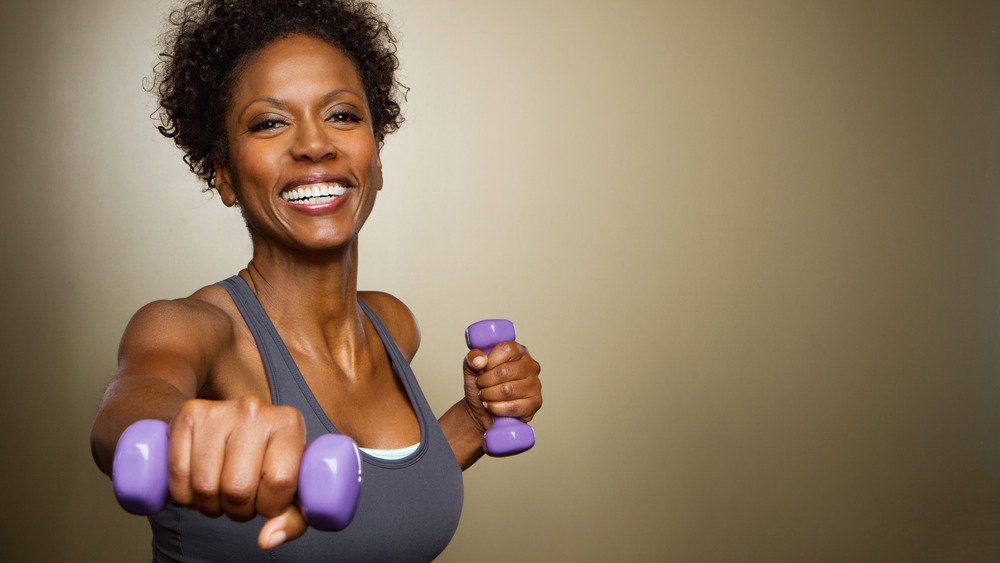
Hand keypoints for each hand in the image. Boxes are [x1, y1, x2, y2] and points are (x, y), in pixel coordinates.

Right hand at [167, 396, 306, 549]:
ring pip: (204, 485)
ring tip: (220, 493)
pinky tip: (198, 487)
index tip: (267, 501)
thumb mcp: (293, 482)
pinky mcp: (188, 415)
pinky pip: (177, 474)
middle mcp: (254, 411)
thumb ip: (292, 517)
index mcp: (288, 423)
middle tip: (240, 501)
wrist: (238, 417)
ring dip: (209, 505)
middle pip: (237, 488)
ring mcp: (218, 411)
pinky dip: (184, 495)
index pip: (279, 482)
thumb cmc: (269, 455)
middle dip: (237, 509)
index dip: (269, 506)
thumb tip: (266, 540)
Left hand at [462, 341, 541, 433]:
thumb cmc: (481, 385)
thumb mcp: (472, 366)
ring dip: (489, 395)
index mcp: (518, 351)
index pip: (506, 350)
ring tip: (485, 395)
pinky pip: (513, 407)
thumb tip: (480, 360)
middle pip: (505, 371)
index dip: (490, 361)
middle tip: (481, 385)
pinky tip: (492, 406)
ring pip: (508, 390)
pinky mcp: (535, 403)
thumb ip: (473, 357)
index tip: (483, 369)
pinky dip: (496, 408)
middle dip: (486, 381)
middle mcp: (530, 365)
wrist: (481, 409)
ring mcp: (535, 384)